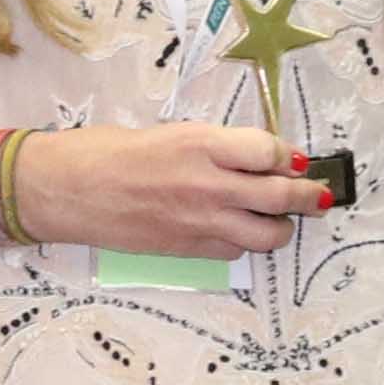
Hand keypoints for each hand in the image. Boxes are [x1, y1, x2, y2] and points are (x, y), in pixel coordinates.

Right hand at [27, 121, 324, 258]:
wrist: (66, 190)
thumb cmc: (107, 151)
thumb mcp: (169, 132)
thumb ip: (214, 147)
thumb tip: (251, 158)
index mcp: (204, 144)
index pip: (272, 152)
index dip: (289, 156)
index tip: (293, 158)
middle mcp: (210, 184)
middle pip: (282, 194)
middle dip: (308, 195)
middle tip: (316, 195)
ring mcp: (201, 222)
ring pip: (268, 234)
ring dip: (282, 227)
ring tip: (279, 220)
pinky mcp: (187, 250)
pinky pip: (234, 252)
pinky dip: (242, 243)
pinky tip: (232, 232)